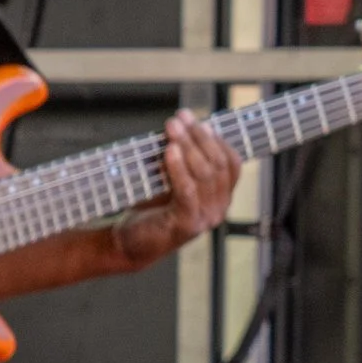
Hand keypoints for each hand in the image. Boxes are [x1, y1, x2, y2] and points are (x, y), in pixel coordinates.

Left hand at [112, 110, 241, 267]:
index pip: (231, 162)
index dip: (214, 138)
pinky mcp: (188, 225)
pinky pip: (187, 190)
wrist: (130, 243)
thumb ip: (183, 159)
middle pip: (217, 164)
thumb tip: (183, 124)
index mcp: (221, 196)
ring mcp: (206, 218)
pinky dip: (178, 168)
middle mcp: (219, 208)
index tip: (192, 118)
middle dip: (198, 136)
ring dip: (188, 146)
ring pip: (204, 174)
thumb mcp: (172, 180)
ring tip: (172, 128)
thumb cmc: (152, 209)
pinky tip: (169, 150)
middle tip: (178, 118)